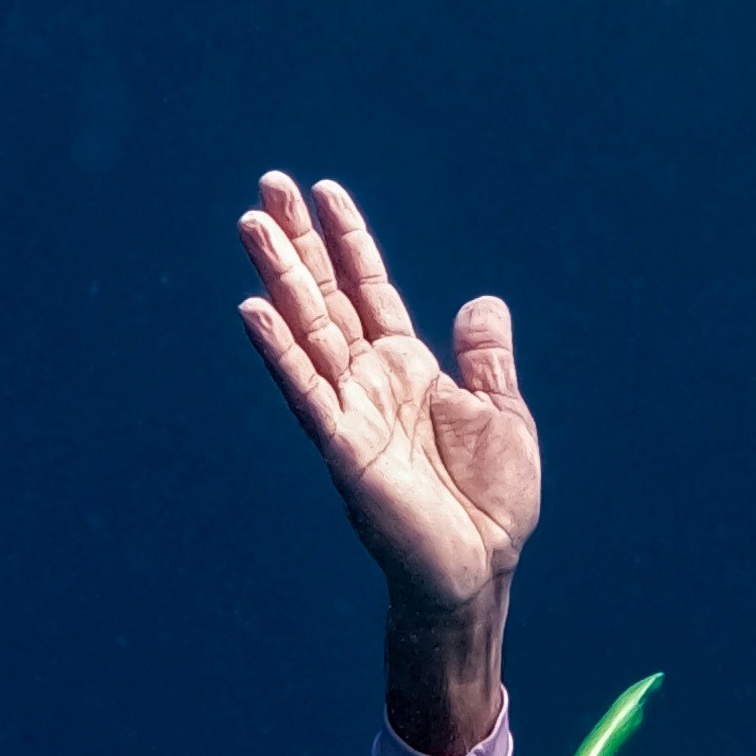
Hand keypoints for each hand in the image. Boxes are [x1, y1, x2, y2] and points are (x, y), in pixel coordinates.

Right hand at [238, 172, 539, 753]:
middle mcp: (369, 381)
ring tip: (252, 225)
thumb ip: (486, 358)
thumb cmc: (491, 502)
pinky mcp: (342, 448)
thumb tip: (483, 301)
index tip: (324, 191)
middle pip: (325, 297)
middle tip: (268, 187)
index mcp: (407, 368)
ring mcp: (350, 411)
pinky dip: (279, 353)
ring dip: (278, 278)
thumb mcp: (503, 413)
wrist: (483, 568)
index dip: (348, 241)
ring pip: (305, 331)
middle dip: (298, 242)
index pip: (370, 290)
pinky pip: (306, 393)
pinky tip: (253, 311)